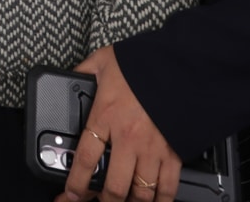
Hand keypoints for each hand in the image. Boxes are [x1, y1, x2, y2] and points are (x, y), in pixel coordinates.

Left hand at [58, 46, 180, 201]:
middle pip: (114, 186)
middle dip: (104, 201)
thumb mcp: (103, 61)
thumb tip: (69, 76)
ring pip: (141, 193)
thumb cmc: (142, 63)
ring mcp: (153, 148)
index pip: (85, 159)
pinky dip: (161, 200)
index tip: (70, 194)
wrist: (180, 64)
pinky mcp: (174, 152)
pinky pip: (168, 186)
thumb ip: (83, 72)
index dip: (75, 183)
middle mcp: (128, 138)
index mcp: (107, 116)